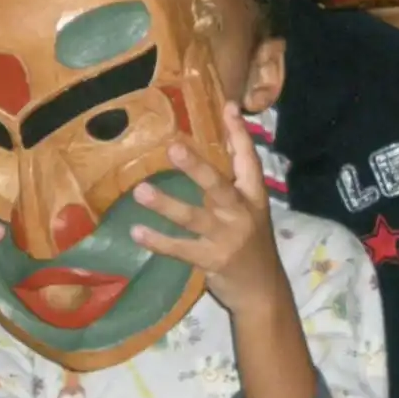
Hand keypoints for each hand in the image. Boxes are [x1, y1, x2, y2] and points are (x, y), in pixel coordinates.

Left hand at [131, 102, 286, 316]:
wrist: (262, 290)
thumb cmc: (250, 241)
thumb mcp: (250, 208)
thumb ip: (236, 179)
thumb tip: (225, 138)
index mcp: (254, 196)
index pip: (248, 159)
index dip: (238, 133)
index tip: (228, 107)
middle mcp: (242, 213)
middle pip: (217, 186)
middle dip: (196, 167)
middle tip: (173, 147)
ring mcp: (226, 238)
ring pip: (193, 217)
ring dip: (165, 204)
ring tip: (140, 190)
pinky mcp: (211, 260)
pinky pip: (180, 248)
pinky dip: (157, 240)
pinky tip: (136, 231)